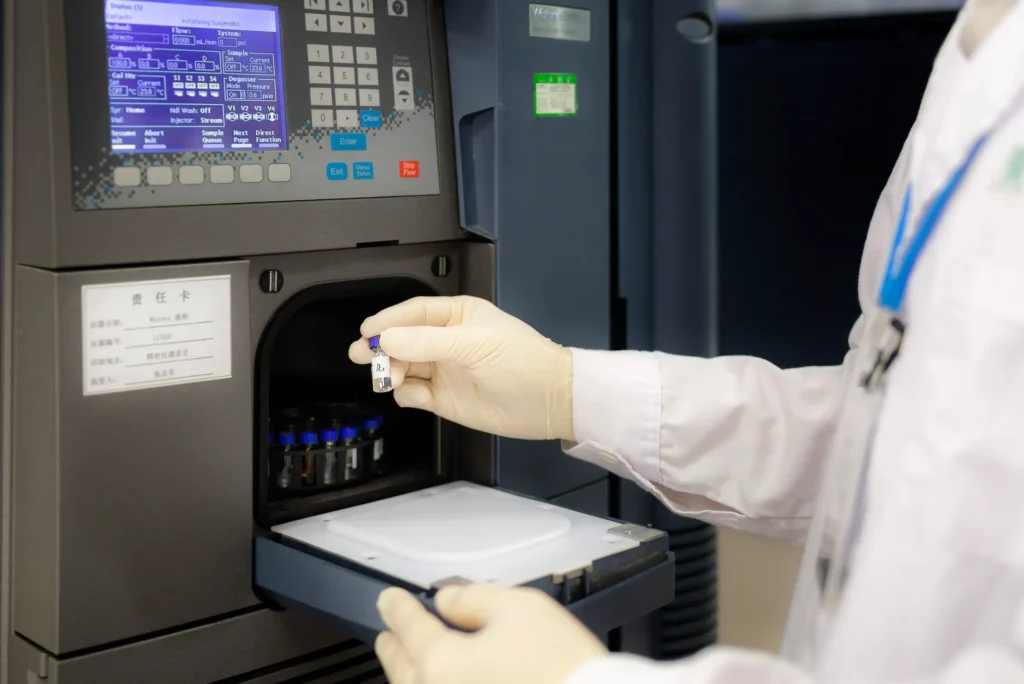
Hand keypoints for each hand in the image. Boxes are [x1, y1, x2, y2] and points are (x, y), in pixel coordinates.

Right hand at [348, 296, 574, 440]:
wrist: (548, 402)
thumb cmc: (520, 361)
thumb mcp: (474, 345)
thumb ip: (428, 342)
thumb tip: (387, 339)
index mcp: (456, 315)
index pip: (413, 313)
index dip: (388, 321)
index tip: (367, 331)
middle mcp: (446, 341)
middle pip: (402, 340)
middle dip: (380, 347)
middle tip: (360, 355)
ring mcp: (443, 370)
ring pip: (403, 367)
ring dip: (390, 371)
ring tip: (387, 378)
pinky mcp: (443, 399)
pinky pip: (412, 393)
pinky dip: (406, 394)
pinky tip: (413, 395)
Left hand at [375, 584, 607, 683]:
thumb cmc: (562, 669)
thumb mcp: (521, 608)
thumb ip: (475, 598)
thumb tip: (448, 600)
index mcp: (441, 663)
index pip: (408, 626)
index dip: (397, 606)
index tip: (390, 600)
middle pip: (402, 668)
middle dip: (394, 646)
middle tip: (389, 633)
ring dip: (410, 673)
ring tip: (412, 661)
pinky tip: (446, 680)